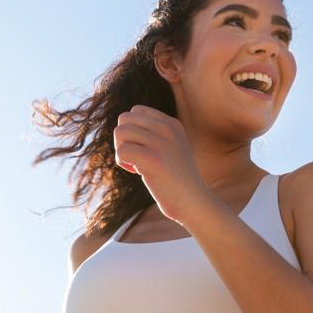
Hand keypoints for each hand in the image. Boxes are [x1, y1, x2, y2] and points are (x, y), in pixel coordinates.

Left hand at [113, 105, 211, 224]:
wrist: (193, 201)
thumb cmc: (177, 180)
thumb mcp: (171, 149)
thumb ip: (153, 135)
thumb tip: (121, 129)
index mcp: (172, 124)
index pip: (136, 111)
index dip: (132, 130)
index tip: (142, 148)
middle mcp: (167, 129)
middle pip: (124, 119)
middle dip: (122, 139)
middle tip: (134, 157)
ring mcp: (161, 143)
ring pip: (120, 132)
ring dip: (121, 150)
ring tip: (135, 164)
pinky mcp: (153, 159)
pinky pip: (121, 151)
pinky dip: (123, 163)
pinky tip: (137, 172)